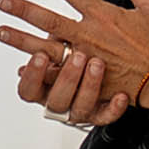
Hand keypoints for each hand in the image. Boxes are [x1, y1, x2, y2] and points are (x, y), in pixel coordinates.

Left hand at [0, 0, 148, 102]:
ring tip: (1, 32)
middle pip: (48, 19)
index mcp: (102, 16)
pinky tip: (21, 68)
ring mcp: (84, 58)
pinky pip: (57, 76)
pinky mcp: (86, 79)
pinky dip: (39, 72)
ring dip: (22, 40)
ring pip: (45, 47)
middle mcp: (88, 36)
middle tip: (3, 3)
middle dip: (24, 10)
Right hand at [9, 42, 129, 128]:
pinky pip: (107, 117)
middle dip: (67, 78)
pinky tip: (121, 95)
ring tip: (97, 64)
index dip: (32, 76)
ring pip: (81, 108)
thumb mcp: (61, 47)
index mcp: (42, 89)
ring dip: (89, 86)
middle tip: (78, 56)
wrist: (107, 71)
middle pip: (56, 100)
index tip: (41, 55)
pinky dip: (114, 108)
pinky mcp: (99, 116)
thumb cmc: (75, 55)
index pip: (28, 89)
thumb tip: (53, 32)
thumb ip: (54, 42)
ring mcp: (79, 111)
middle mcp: (58, 103)